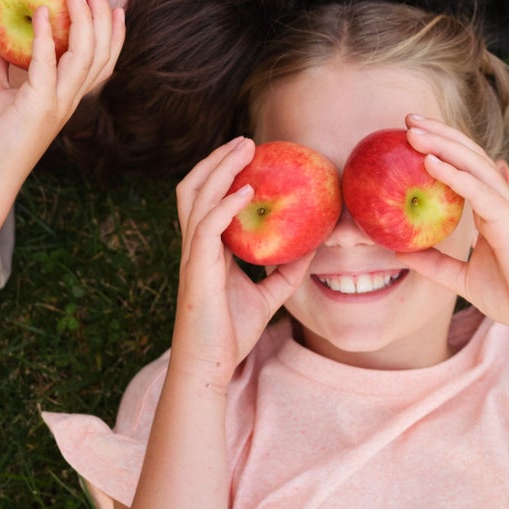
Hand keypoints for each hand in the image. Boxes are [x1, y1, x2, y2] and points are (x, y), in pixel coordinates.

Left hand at [0, 0, 124, 205]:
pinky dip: (45, 36)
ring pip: (84, 55)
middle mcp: (69, 100)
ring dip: (83, 19)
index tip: (113, 7)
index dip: (112, 35)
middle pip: (100, 53)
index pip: (100, 63)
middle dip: (101, 17)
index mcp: (66, 97)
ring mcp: (57, 103)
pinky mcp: (39, 106)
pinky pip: (46, 64)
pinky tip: (41, 13)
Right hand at [167, 138, 312, 389]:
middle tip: (247, 141)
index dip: (222, 171)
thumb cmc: (231, 333)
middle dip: (217, 159)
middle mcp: (195, 246)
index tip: (250, 152)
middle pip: (194, 187)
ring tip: (244, 151)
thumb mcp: (269, 296)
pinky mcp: (197, 271)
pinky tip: (246, 194)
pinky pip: (206, 228)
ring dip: (219, 170)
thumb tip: (316, 247)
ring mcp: (192, 256)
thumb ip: (287, 271)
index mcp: (206, 248)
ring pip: (196, 198)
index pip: (206, 197)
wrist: (209, 367)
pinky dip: (224, 206)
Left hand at [393, 117, 508, 348]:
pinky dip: (454, 174)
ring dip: (442, 144)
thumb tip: (398, 252)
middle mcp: (504, 202)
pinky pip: (479, 192)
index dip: (443, 145)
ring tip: (412, 131)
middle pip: (470, 155)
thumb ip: (435, 263)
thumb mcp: (463, 279)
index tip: (412, 133)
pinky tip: (431, 162)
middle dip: (439, 133)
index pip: (468, 166)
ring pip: (474, 165)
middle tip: (406, 119)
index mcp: (495, 210)